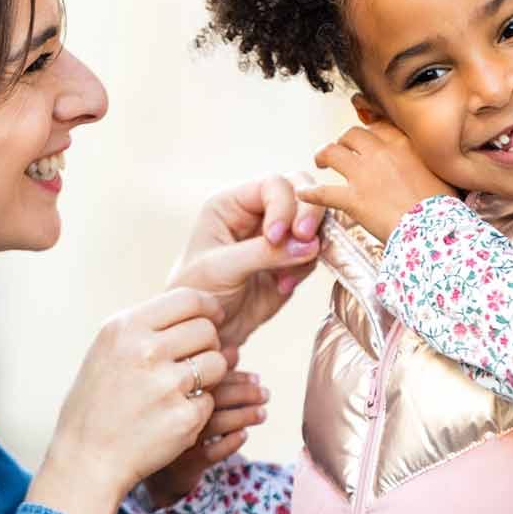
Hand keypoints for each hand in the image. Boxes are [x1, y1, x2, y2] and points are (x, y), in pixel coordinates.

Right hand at [26, 288, 229, 513]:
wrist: (86, 459)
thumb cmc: (97, 402)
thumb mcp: (108, 351)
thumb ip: (147, 326)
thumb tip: (199, 311)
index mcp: (125, 328)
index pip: (187, 299)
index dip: (208, 307)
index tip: (213, 317)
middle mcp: (146, 351)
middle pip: (207, 330)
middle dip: (208, 343)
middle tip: (192, 360)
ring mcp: (167, 385)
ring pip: (217, 363)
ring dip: (209, 375)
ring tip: (181, 389)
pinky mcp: (184, 417)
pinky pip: (210, 400)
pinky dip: (197, 409)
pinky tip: (171, 417)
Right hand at [142, 368, 271, 508]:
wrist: (136, 461)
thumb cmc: (166, 419)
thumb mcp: (185, 394)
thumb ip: (208, 374)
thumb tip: (234, 352)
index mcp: (169, 388)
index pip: (209, 377)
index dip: (236, 377)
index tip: (257, 379)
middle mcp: (168, 411)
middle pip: (214, 396)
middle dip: (245, 394)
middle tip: (266, 394)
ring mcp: (173, 438)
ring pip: (215, 424)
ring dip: (244, 416)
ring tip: (263, 413)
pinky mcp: (180, 464)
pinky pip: (211, 452)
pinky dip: (231, 442)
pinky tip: (244, 435)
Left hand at [168, 173, 325, 349]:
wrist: (206, 328)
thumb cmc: (198, 291)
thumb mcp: (221, 269)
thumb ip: (262, 253)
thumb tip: (308, 244)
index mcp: (232, 202)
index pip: (272, 185)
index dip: (283, 205)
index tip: (275, 237)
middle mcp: (257, 211)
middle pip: (301, 191)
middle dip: (310, 213)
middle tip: (307, 239)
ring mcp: (278, 233)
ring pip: (314, 220)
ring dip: (309, 244)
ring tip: (285, 275)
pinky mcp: (291, 258)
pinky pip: (314, 251)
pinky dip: (306, 267)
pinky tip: (282, 285)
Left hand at [298, 122, 454, 242]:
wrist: (435, 229)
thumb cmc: (444, 206)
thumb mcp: (442, 172)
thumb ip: (428, 161)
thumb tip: (428, 164)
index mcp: (404, 144)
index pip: (379, 126)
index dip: (369, 130)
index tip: (365, 135)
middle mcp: (381, 153)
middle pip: (352, 134)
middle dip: (344, 140)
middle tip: (341, 150)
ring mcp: (364, 175)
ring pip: (332, 153)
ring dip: (323, 155)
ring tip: (320, 161)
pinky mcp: (353, 199)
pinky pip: (324, 192)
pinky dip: (311, 193)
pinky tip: (304, 193)